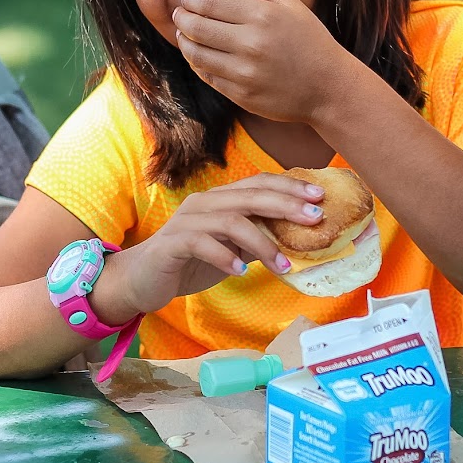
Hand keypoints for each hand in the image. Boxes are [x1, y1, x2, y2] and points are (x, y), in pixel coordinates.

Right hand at [90, 173, 326, 322]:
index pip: (259, 183)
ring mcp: (187, 221)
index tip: (321, 196)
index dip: (290, 186)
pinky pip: (202, 244)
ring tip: (284, 265)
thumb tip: (299, 241)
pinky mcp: (173, 244)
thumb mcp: (232, 250)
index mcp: (220, 199)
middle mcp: (204, 203)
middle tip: (315, 219)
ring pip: (231, 220)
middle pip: (250, 195)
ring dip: (262, 242)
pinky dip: (225, 257)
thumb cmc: (190, 263)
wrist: (141, 280)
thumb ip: (258, 241)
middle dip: (286, 205)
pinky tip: (241, 272)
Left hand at [172, 0, 358, 123]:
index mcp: (262, 16)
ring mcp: (244, 73)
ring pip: (196, 54)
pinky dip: (198, 64)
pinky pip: (208, 76)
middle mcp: (250, 44)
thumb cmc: (311, 41)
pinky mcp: (241, 95)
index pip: (208, 3)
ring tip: (185, 33)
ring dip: (185, 42)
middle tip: (180, 13)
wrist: (328, 88)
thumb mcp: (291, 4)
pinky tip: (200, 55)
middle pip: (196, 27)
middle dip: (182, 18)